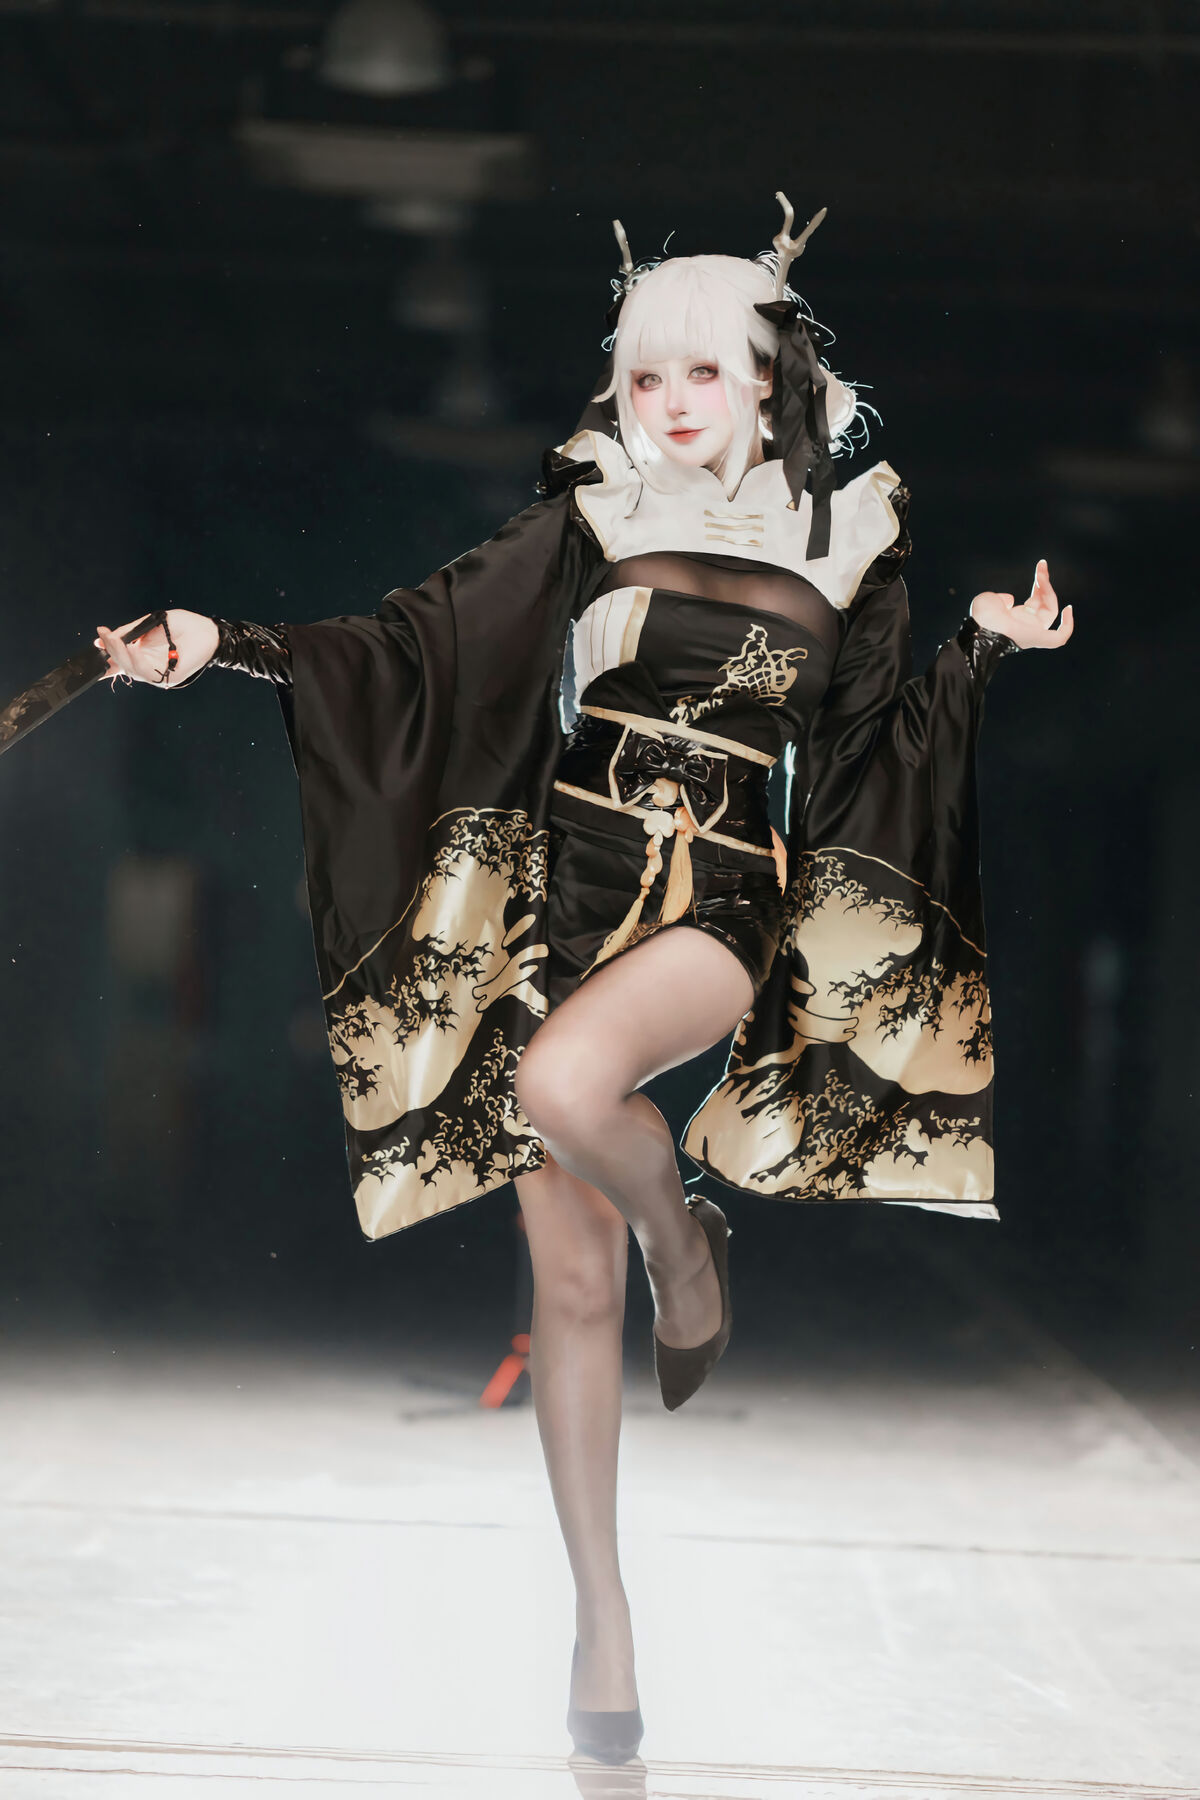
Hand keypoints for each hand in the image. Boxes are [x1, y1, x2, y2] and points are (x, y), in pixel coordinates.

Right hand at [94, 610, 218, 687]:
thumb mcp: (151, 623)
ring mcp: (158, 674)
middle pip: (122, 665)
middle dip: (111, 651)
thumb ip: (130, 631)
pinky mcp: (169, 678)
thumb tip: (105, 637)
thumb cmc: (182, 625)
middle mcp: (148, 666)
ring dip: (120, 655)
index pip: (120, 660)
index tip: (96, 642)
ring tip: (113, 640)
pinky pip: (146, 672)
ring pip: (132, 669)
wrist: (207, 630)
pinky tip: (130, 648)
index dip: (107, 654)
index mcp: (142, 655)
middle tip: (103, 637)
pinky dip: (135, 660)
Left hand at [970, 560, 1073, 649]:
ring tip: (1041, 573)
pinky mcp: (1038, 639)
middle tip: (1041, 566)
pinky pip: (1059, 638)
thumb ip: (1001, 598)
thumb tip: (1010, 600)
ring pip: (1050, 611)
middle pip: (1044, 604)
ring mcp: (1032, 632)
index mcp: (1015, 619)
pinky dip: (1068, 626)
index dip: (1039, 590)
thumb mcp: (989, 601)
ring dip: (1048, 589)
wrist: (980, 628)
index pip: (1033, 604)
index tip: (1040, 575)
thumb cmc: (981, 617)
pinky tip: (1068, 609)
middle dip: (1043, 584)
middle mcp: (1025, 626)